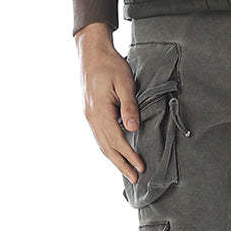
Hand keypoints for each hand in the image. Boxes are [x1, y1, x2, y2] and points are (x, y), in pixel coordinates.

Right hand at [75, 23, 143, 185]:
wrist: (91, 52)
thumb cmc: (110, 65)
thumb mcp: (124, 82)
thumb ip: (129, 106)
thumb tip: (132, 128)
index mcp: (100, 111)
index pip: (117, 140)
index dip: (129, 155)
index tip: (141, 167)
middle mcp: (91, 117)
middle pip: (106, 147)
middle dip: (121, 164)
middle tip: (135, 179)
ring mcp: (89, 116)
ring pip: (101, 144)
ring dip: (114, 159)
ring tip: (126, 171)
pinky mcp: (90, 112)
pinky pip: (99, 136)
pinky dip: (108, 148)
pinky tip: (115, 152)